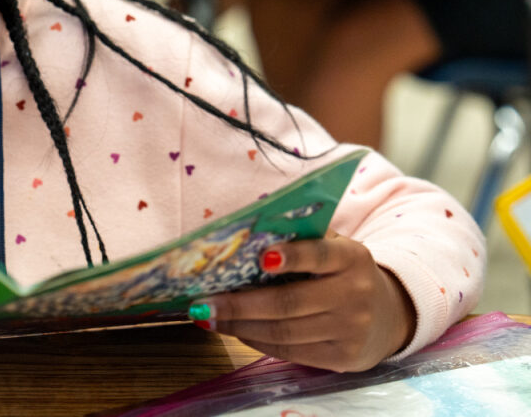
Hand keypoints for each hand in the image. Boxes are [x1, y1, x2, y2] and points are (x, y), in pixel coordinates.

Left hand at [189, 235, 415, 371]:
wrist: (388, 315)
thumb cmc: (342, 272)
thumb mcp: (333, 248)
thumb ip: (300, 239)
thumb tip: (242, 235)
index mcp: (351, 258)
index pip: (321, 254)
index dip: (293, 256)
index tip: (261, 258)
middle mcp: (355, 294)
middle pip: (289, 302)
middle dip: (239, 304)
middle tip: (203, 301)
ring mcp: (351, 330)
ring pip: (284, 332)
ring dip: (239, 326)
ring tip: (208, 316)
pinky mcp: (343, 358)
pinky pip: (290, 352)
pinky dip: (256, 341)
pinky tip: (235, 330)